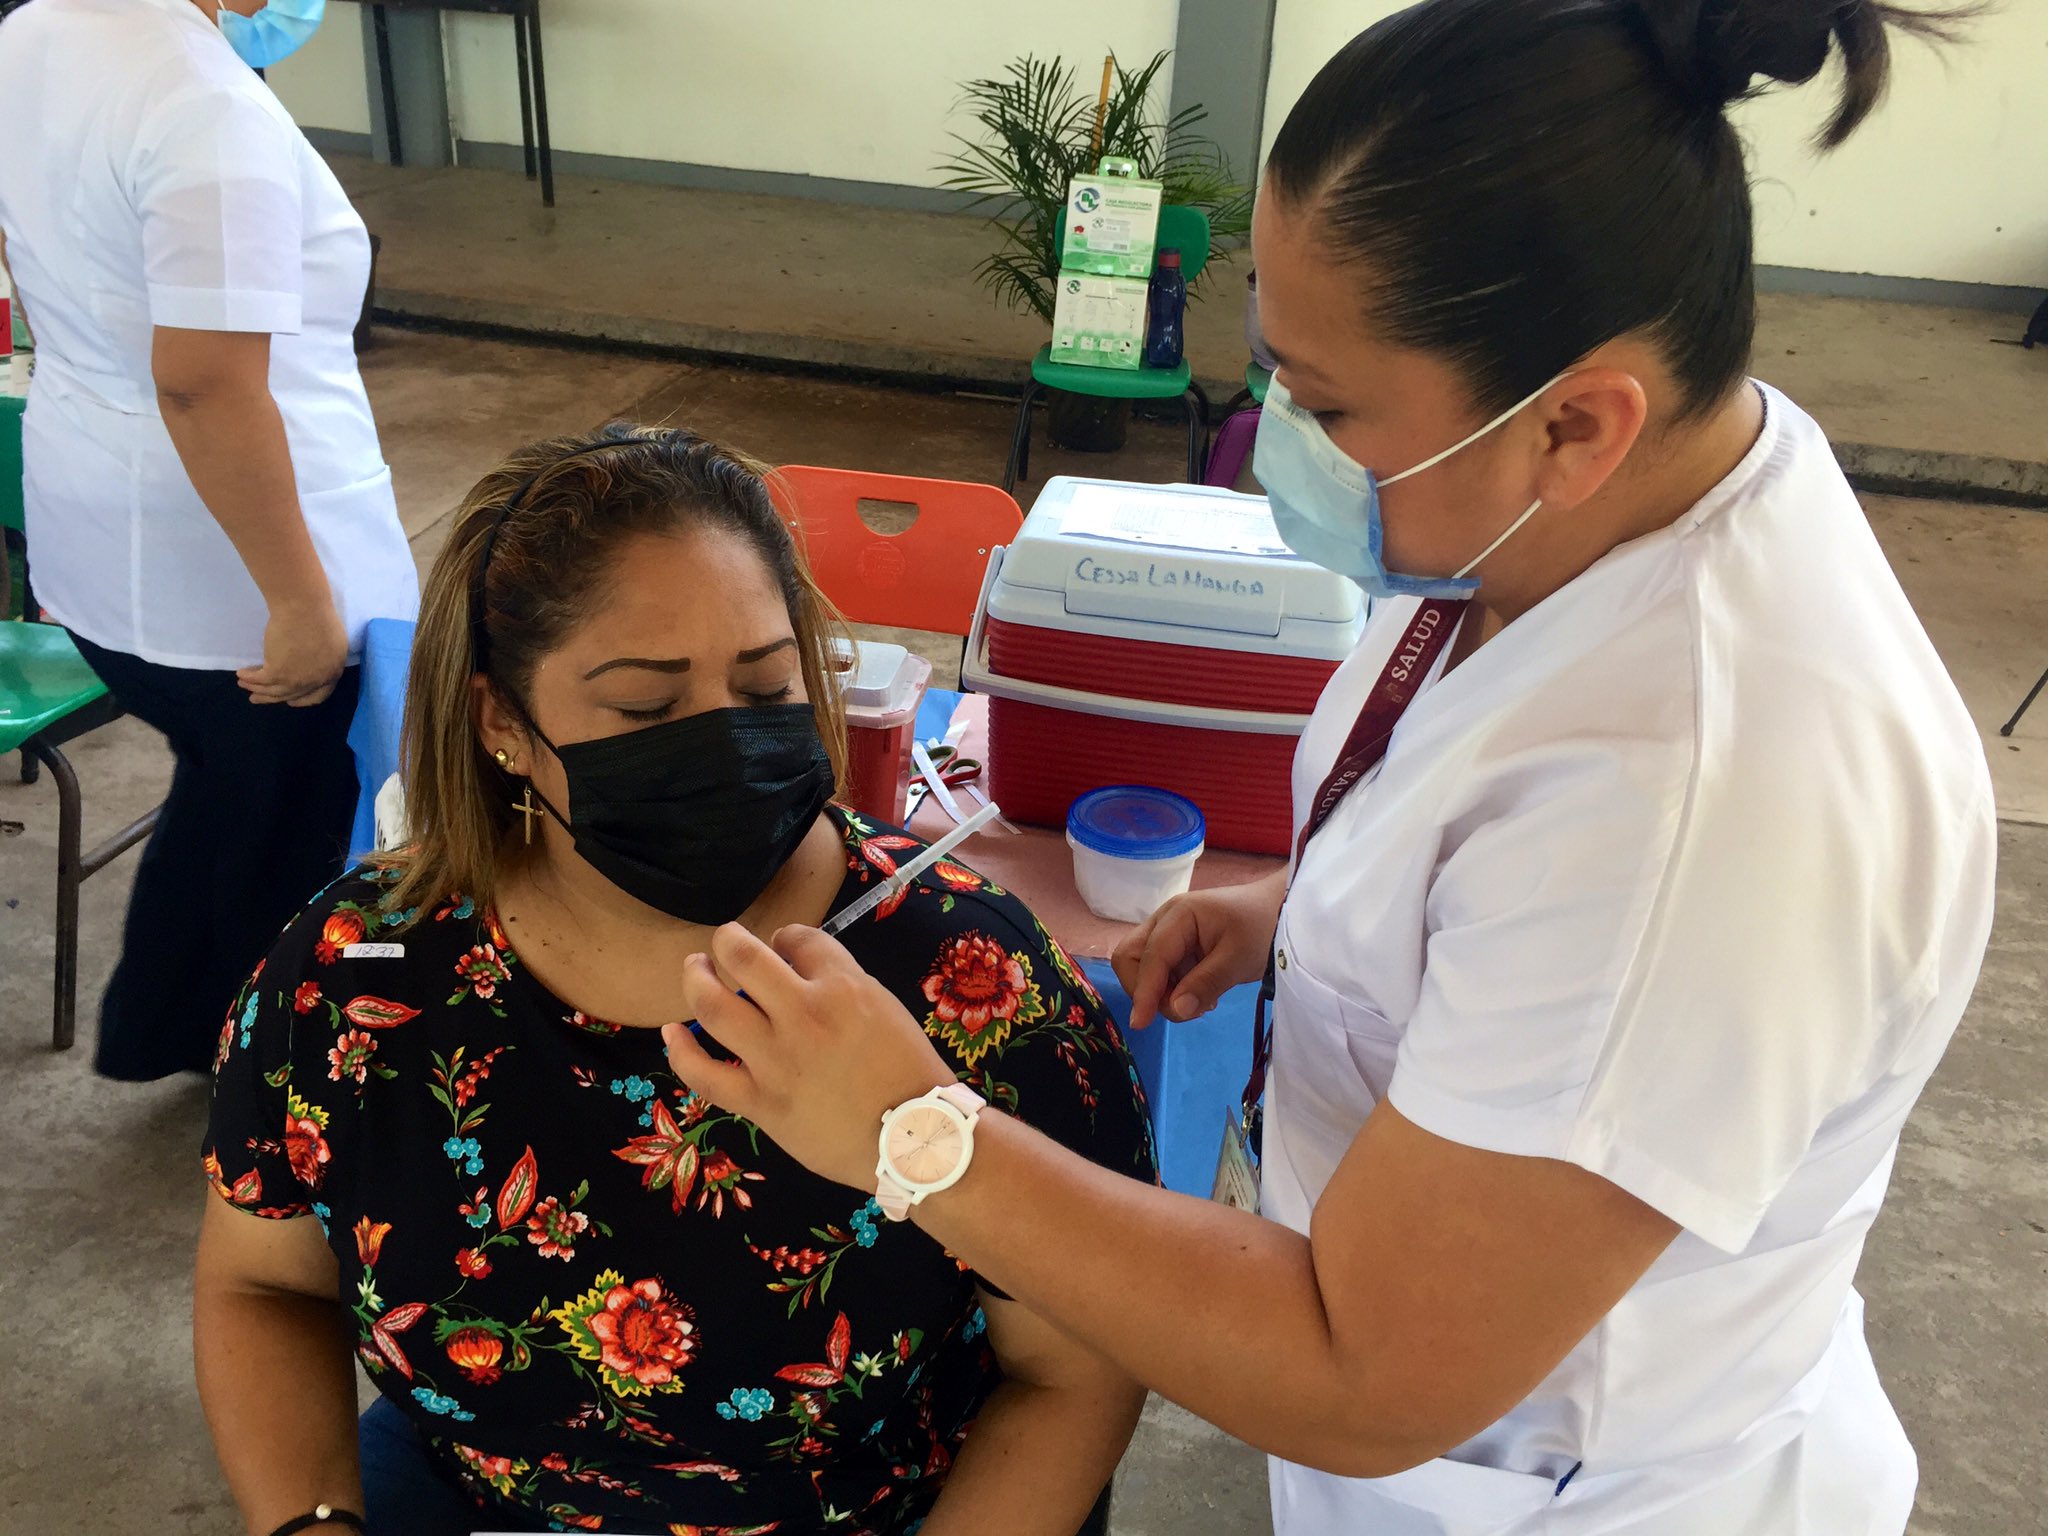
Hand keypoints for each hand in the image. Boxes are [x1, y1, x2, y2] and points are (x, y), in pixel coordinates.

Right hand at [239, 598, 347, 706]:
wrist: (304, 607)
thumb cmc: (318, 615)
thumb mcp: (331, 640)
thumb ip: (323, 656)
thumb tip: (310, 662)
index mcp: (333, 671)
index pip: (319, 695)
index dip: (302, 699)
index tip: (290, 701)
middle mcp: (317, 680)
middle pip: (292, 695)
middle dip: (273, 697)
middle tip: (259, 697)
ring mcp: (297, 679)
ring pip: (273, 690)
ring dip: (256, 688)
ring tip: (244, 684)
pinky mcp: (278, 672)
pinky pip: (260, 679)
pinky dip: (249, 678)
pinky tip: (241, 675)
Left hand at [663, 924, 955, 1191]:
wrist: (914, 1139)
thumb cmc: (908, 1073)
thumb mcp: (884, 1007)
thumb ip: (841, 984)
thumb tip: (798, 970)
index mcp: (841, 987)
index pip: (797, 938)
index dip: (784, 938)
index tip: (782, 949)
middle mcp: (802, 1014)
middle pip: (741, 956)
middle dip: (726, 940)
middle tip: (722, 943)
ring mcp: (775, 1058)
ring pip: (712, 1004)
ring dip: (695, 979)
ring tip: (694, 970)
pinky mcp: (759, 1101)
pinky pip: (704, 1072)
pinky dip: (680, 1049)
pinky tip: (670, 1032)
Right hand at [1111, 877, 1283, 1028]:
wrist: (1282, 910)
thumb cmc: (1263, 927)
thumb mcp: (1239, 957)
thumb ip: (1206, 982)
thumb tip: (1175, 1010)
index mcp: (1178, 914)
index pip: (1151, 956)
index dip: (1145, 991)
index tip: (1141, 1023)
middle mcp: (1165, 921)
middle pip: (1131, 957)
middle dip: (1146, 989)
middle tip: (1182, 1007)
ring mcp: (1169, 933)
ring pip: (1142, 968)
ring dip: (1161, 993)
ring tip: (1202, 1002)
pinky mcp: (1177, 947)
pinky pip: (1161, 973)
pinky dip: (1172, 990)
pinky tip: (1203, 996)